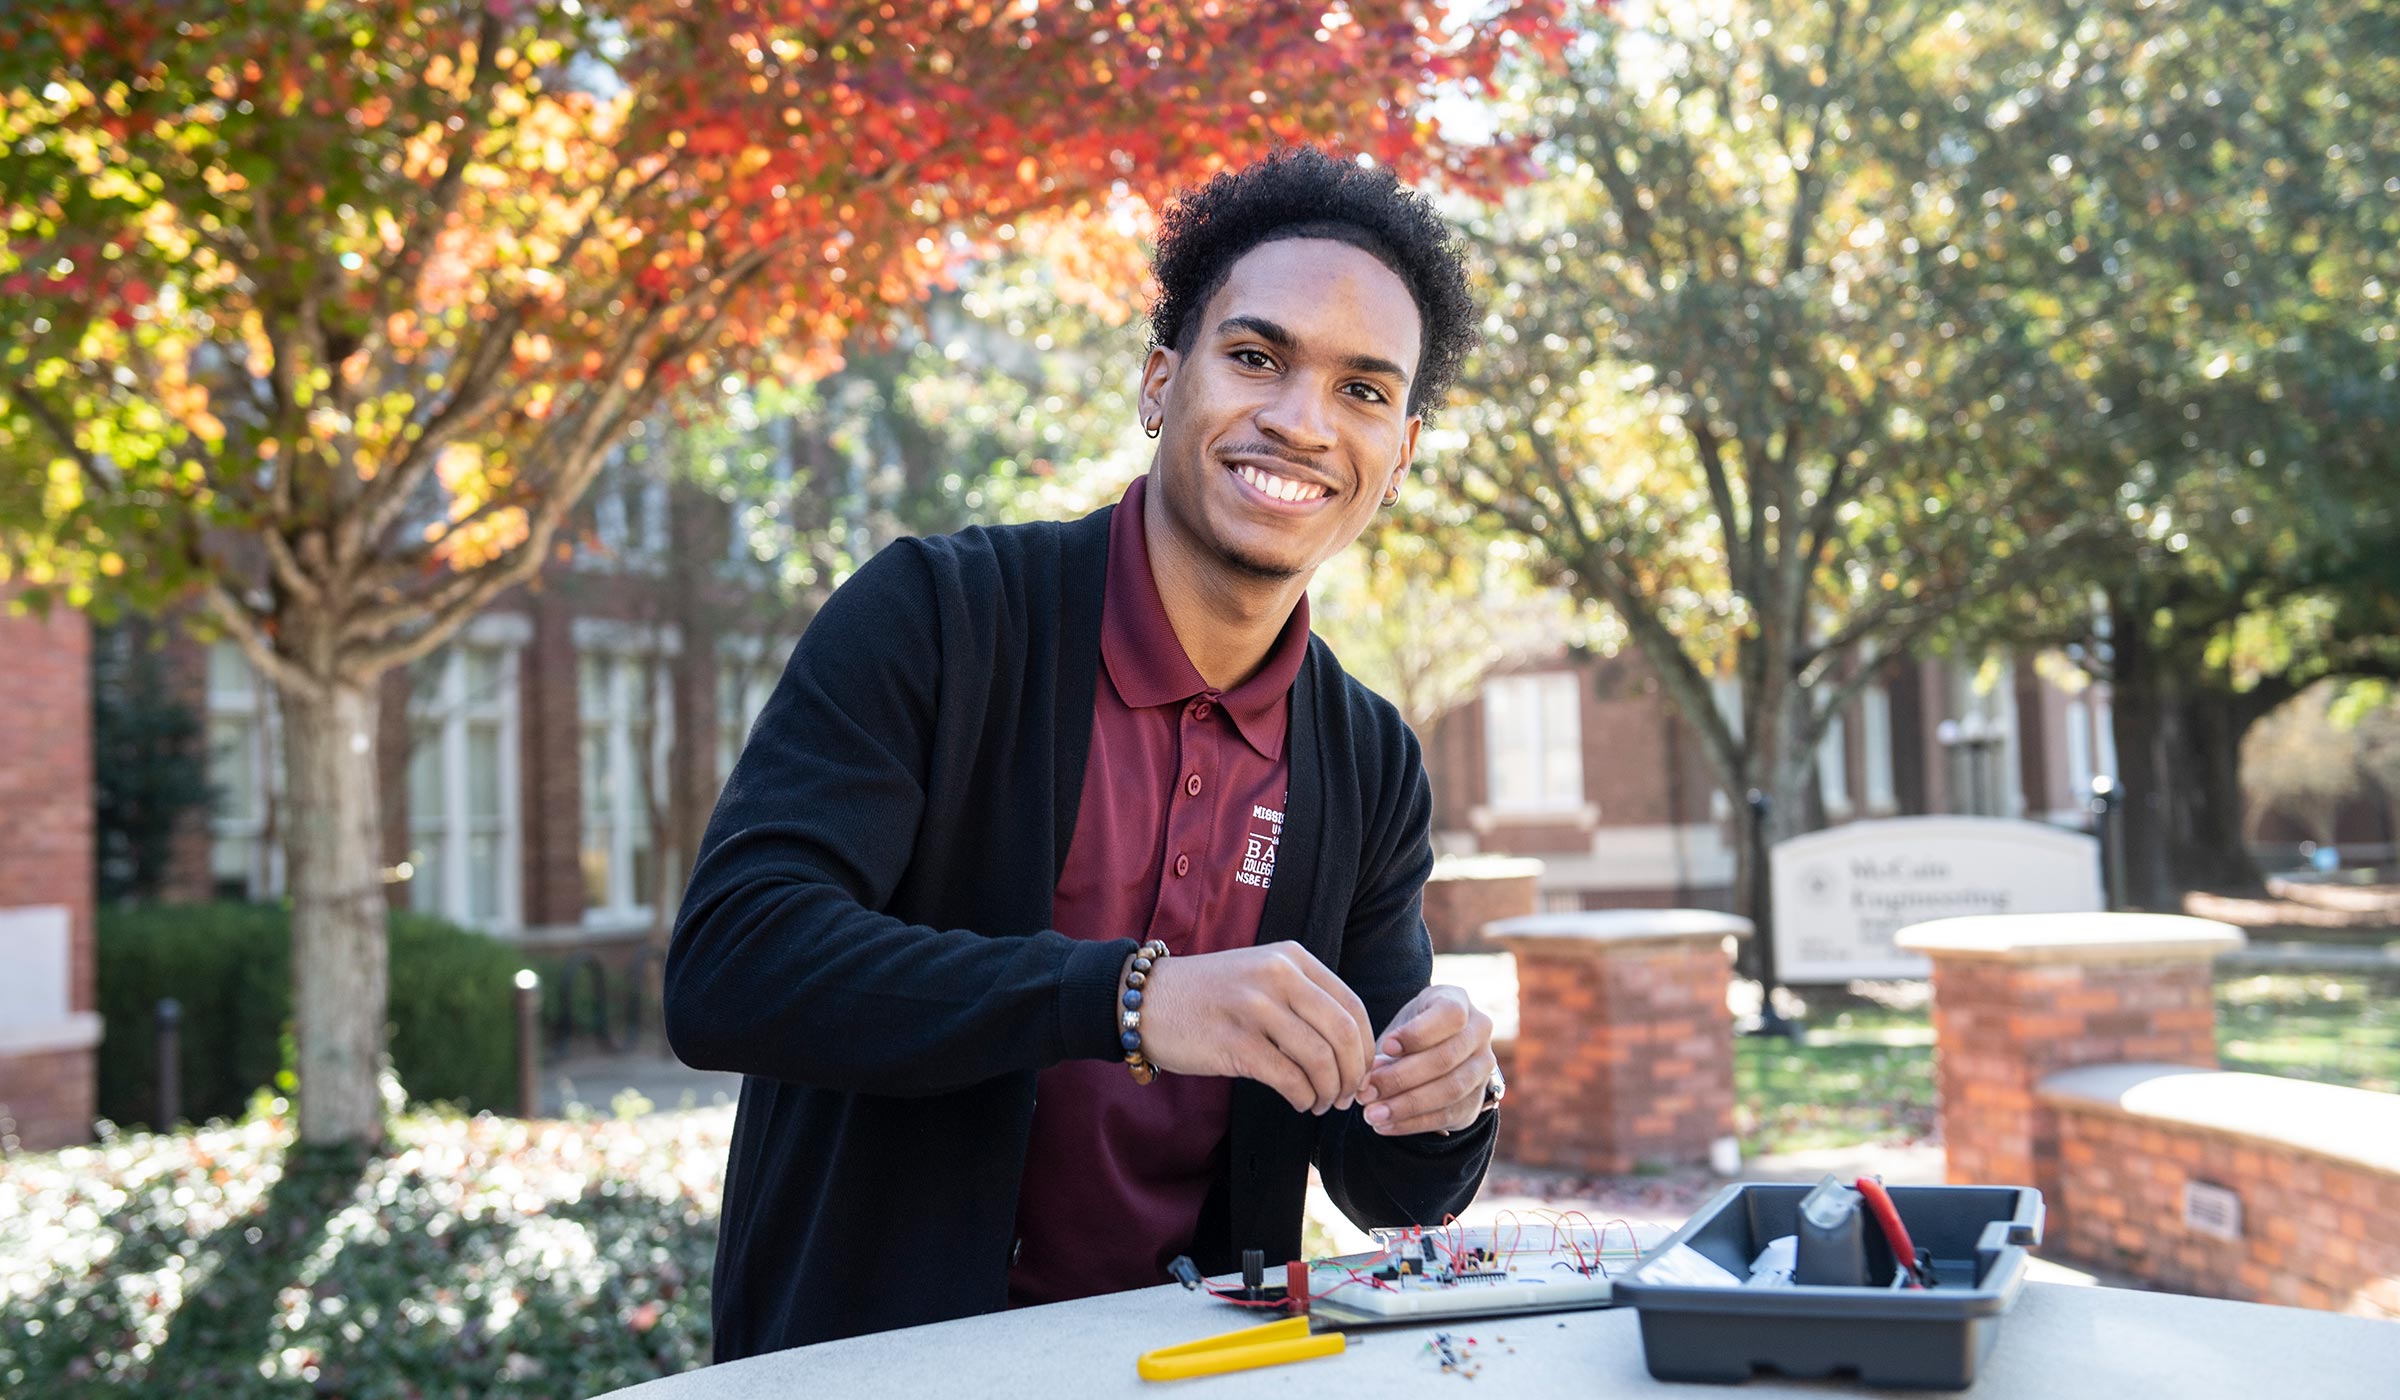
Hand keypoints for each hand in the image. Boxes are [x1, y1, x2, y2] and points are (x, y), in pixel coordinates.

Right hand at [1136, 944, 1376, 1114]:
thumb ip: (1303, 996)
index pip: (1352, 1005)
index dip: (1367, 1046)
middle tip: (1349, 1096)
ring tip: (1321, 1103)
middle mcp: (1278, 976)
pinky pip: (1288, 1078)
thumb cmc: (1209, 995)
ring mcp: (1255, 1007)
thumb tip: (1352, 1046)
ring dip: (1329, 1091)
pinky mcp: (1235, 1041)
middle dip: (1353, 1074)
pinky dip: (1303, 1097)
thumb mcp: (1261, 974)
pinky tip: (1300, 1102)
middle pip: (1343, 1033)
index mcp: (1291, 958)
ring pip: (1320, 1059)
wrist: (1146, 1000)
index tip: (1363, 1071)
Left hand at [1356, 986, 1494, 1135]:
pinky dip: (1412, 1123)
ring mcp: (1483, 1068)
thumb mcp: (1401, 1025)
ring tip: (1371, 1114)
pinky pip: (1446, 1115)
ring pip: (1450, 1090)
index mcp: (1458, 1001)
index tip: (1385, 1046)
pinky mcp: (1475, 1100)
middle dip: (1401, 1078)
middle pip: (1446, 1058)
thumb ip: (1388, 1049)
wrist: (1436, 1050)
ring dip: (1406, 1106)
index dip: (1418, 1033)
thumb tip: (1370, 1080)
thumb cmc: (1411, 1031)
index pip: (1450, 1015)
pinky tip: (1384, 1126)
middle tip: (1366, 1092)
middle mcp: (1479, 1033)